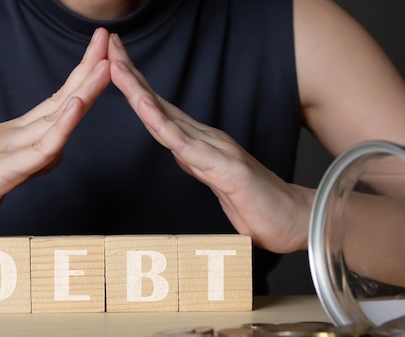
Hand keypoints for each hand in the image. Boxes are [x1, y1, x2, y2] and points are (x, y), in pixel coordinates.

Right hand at [0, 28, 111, 248]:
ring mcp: (4, 150)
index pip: (56, 103)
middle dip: (87, 70)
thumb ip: (32, 162)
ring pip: (53, 119)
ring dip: (83, 90)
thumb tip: (57, 151)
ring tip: (106, 65)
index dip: (82, 78)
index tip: (105, 56)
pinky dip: (60, 128)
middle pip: (59, 100)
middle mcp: (11, 135)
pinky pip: (37, 150)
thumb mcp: (6, 176)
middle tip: (108, 40)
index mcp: (15, 135)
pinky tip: (76, 106)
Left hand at [108, 33, 312, 252]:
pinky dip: (161, 123)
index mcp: (200, 144)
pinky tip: (144, 106)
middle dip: (131, 76)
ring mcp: (214, 150)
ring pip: (166, 117)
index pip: (160, 112)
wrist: (295, 221)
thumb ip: (200, 167)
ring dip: (138, 91)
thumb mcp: (218, 185)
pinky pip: (185, 144)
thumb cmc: (258, 205)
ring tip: (116, 66)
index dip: (136, 88)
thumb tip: (182, 157)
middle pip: (159, 105)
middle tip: (109, 47)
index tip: (114, 65)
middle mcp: (205, 140)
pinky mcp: (224, 167)